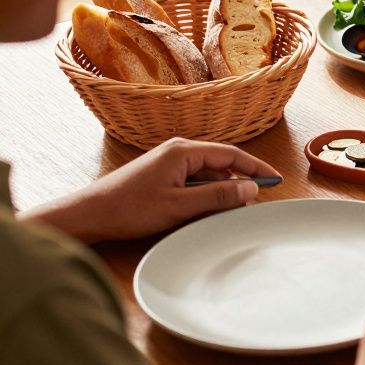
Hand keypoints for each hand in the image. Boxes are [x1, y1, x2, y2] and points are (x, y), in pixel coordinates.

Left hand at [20, 137, 278, 242]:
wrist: (89, 214)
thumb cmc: (129, 208)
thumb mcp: (179, 205)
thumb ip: (218, 195)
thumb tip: (251, 188)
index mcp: (184, 150)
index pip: (231, 154)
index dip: (256, 167)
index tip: (275, 179)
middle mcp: (178, 150)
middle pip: (221, 162)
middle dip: (239, 180)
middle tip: (255, 200)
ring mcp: (168, 162)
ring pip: (207, 173)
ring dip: (220, 189)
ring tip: (231, 209)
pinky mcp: (161, 175)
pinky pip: (193, 180)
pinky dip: (205, 193)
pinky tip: (206, 209)